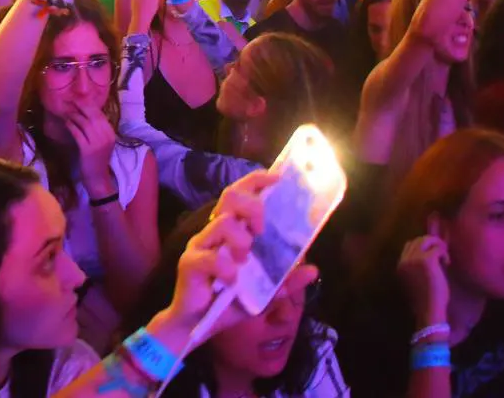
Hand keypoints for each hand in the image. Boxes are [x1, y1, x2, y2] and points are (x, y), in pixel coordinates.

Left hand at [63, 104, 117, 194]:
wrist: (97, 178)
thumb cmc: (97, 159)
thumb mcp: (102, 142)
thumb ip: (97, 129)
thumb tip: (86, 112)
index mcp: (110, 133)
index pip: (100, 114)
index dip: (89, 105)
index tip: (80, 99)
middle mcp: (106, 136)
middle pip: (93, 115)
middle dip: (81, 106)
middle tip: (72, 102)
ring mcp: (97, 143)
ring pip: (84, 123)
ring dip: (74, 116)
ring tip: (67, 113)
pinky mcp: (87, 149)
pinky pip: (77, 133)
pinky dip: (71, 126)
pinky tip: (67, 123)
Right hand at [145, 169, 277, 350]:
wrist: (198, 325)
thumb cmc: (228, 301)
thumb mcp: (264, 291)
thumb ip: (286, 280)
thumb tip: (313, 270)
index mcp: (231, 230)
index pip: (240, 193)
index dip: (256, 181)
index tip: (277, 178)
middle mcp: (214, 231)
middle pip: (230, 197)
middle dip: (252, 206)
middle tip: (261, 229)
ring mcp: (201, 245)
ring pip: (222, 222)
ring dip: (241, 239)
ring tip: (245, 260)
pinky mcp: (190, 262)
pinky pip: (211, 256)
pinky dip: (226, 268)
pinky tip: (231, 280)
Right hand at [396, 216, 450, 324]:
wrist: (429, 311)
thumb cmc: (425, 301)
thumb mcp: (415, 283)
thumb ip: (415, 269)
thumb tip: (429, 256)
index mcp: (400, 266)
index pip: (409, 245)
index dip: (422, 247)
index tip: (433, 256)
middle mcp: (405, 260)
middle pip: (417, 240)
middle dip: (431, 244)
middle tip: (441, 254)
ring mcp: (414, 259)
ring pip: (426, 239)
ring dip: (437, 245)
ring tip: (444, 258)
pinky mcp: (426, 260)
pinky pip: (437, 248)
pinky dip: (444, 253)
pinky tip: (447, 263)